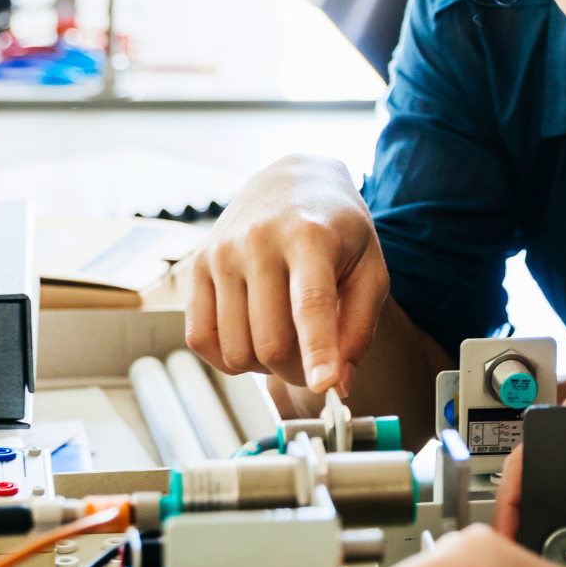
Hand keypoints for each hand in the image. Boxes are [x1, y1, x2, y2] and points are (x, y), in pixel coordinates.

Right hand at [184, 154, 386, 394]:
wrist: (292, 180)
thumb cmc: (337, 229)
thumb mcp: (370, 268)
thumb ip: (360, 328)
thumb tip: (338, 384)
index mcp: (309, 237)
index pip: (311, 303)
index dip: (318, 350)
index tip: (325, 386)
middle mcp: (258, 241)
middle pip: (270, 341)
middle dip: (296, 370)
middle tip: (313, 362)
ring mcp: (220, 253)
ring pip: (234, 348)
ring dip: (263, 366)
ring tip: (284, 339)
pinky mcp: (195, 267)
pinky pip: (200, 339)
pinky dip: (226, 358)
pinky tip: (250, 339)